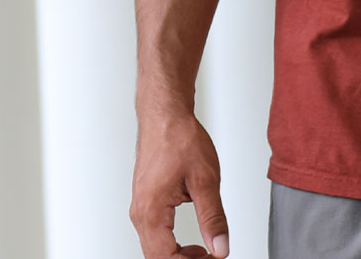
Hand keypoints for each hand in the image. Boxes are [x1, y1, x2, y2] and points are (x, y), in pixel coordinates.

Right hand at [130, 110, 229, 258]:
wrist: (165, 116)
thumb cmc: (180, 139)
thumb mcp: (205, 179)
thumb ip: (213, 217)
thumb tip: (220, 247)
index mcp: (151, 212)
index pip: (166, 258)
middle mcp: (140, 214)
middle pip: (158, 257)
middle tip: (212, 257)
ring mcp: (140, 208)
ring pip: (156, 248)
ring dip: (179, 255)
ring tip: (206, 253)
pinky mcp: (146, 202)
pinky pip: (155, 234)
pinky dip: (173, 243)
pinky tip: (193, 241)